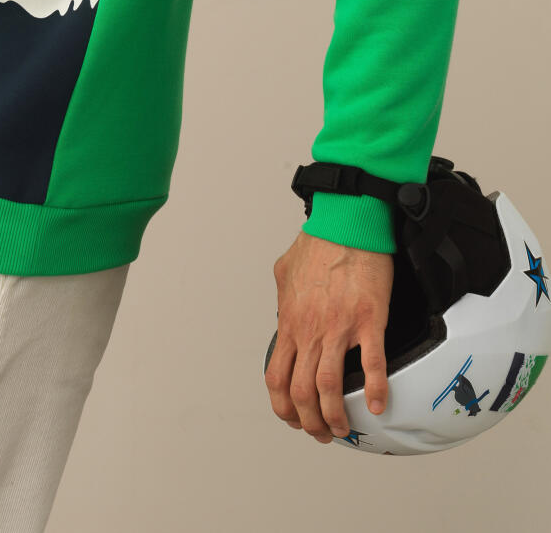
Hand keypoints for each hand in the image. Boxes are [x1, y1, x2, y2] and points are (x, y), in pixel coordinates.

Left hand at [264, 229, 392, 442]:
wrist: (345, 222)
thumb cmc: (318, 242)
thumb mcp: (285, 272)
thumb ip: (283, 298)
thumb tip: (283, 312)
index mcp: (290, 321)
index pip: (276, 376)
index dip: (282, 406)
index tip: (293, 418)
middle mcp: (309, 330)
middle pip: (300, 392)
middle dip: (308, 421)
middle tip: (320, 433)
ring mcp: (338, 327)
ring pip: (329, 386)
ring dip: (336, 416)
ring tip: (344, 428)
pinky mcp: (367, 320)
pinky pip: (372, 364)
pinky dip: (377, 390)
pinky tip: (380, 405)